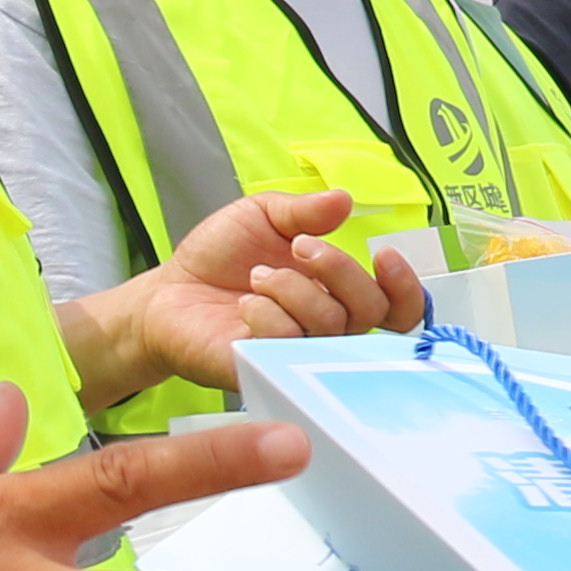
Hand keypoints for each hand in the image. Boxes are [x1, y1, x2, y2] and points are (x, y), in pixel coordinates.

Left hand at [83, 190, 429, 403]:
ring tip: (257, 276)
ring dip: (295, 289)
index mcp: (337, 292)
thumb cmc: (217, 258)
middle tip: (300, 247)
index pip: (396, 305)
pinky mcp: (269, 372)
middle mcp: (327, 328)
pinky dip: (270, 316)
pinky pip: (290, 345)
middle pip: (370, 312)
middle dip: (340, 270)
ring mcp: (300, 354)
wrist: (167, 291)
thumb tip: (345, 199)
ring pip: (331, 326)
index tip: (382, 253)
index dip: (403, 285)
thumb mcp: (262, 216)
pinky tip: (247, 304)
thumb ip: (304, 210)